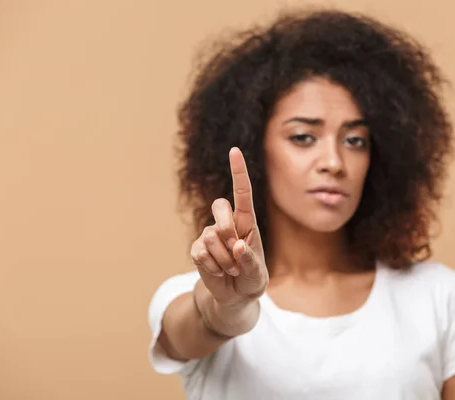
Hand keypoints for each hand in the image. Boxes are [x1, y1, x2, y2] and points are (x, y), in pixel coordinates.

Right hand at [190, 147, 268, 307]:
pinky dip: (212, 268)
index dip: (238, 171)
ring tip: (231, 269)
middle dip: (227, 228)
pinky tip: (219, 272)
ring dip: (223, 259)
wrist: (235, 296)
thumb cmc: (251, 279)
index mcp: (247, 222)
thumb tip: (236, 246)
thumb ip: (249, 260)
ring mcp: (210, 235)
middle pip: (220, 206)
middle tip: (236, 251)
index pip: (242, 192)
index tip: (234, 150)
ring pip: (210, 237)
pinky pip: (200, 253)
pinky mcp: (197, 249)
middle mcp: (227, 223)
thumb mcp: (257, 274)